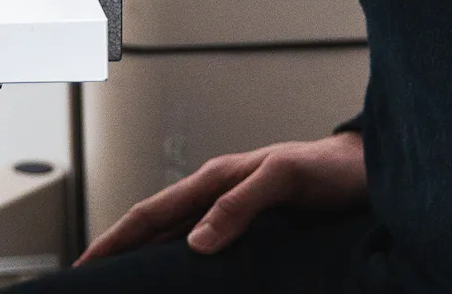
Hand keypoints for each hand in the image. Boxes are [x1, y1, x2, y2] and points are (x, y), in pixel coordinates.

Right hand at [79, 132, 366, 261]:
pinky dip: (179, 262)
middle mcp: (216, 194)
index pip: (150, 212)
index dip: (116, 238)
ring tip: (125, 281)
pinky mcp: (250, 226)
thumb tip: (195, 242)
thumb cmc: (325, 169)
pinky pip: (202, 247)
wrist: (363, 170)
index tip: (88, 262)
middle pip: (154, 225)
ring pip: (175, 237)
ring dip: (146, 257)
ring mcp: (230, 210)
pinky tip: (181, 279)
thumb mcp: (281, 179)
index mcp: (214, 179)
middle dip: (119, 248)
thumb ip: (238, 205)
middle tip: (92, 277)